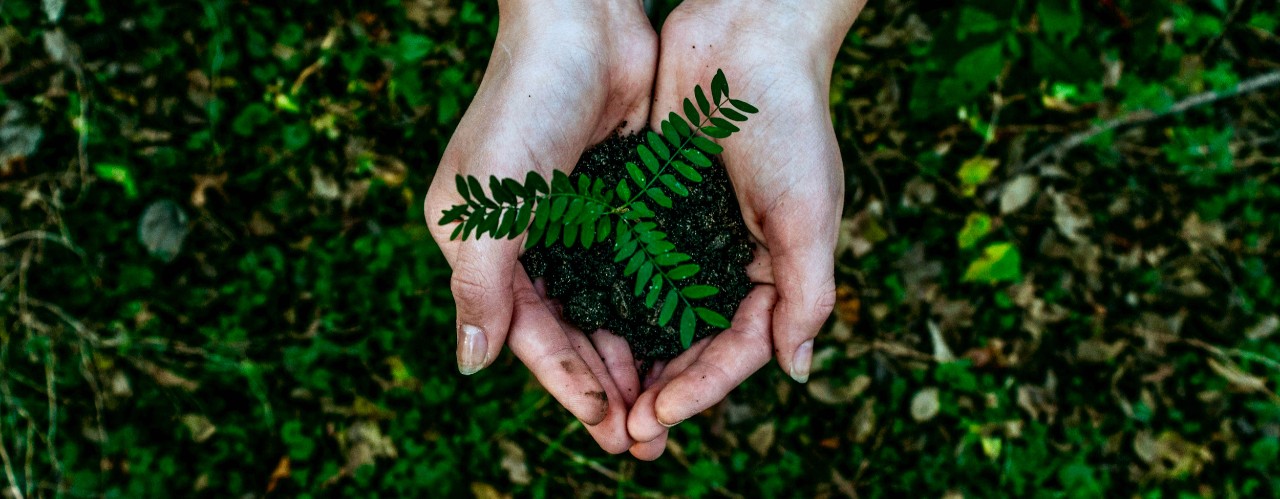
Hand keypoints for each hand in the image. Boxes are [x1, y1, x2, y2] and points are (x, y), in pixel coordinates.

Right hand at [423, 0, 655, 453]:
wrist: (582, 23)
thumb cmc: (524, 107)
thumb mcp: (489, 205)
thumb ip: (480, 287)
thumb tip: (471, 366)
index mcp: (481, 246)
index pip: (528, 334)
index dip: (567, 384)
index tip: (607, 428)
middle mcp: (525, 241)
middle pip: (569, 331)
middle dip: (605, 385)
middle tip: (644, 438)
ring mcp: (573, 222)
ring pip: (605, 308)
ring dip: (632, 356)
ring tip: (667, 404)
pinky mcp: (616, 201)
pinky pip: (635, 269)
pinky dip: (652, 307)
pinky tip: (681, 340)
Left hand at [623, 0, 865, 458]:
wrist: (746, 33)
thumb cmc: (788, 120)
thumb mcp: (807, 213)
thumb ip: (806, 293)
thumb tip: (797, 371)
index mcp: (776, 268)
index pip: (738, 348)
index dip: (701, 388)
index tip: (658, 417)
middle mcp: (730, 259)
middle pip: (693, 343)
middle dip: (662, 388)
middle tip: (623, 432)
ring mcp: (688, 234)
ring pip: (655, 313)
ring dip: (630, 357)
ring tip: (598, 399)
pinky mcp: (651, 205)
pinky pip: (628, 265)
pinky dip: (609, 300)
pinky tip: (579, 328)